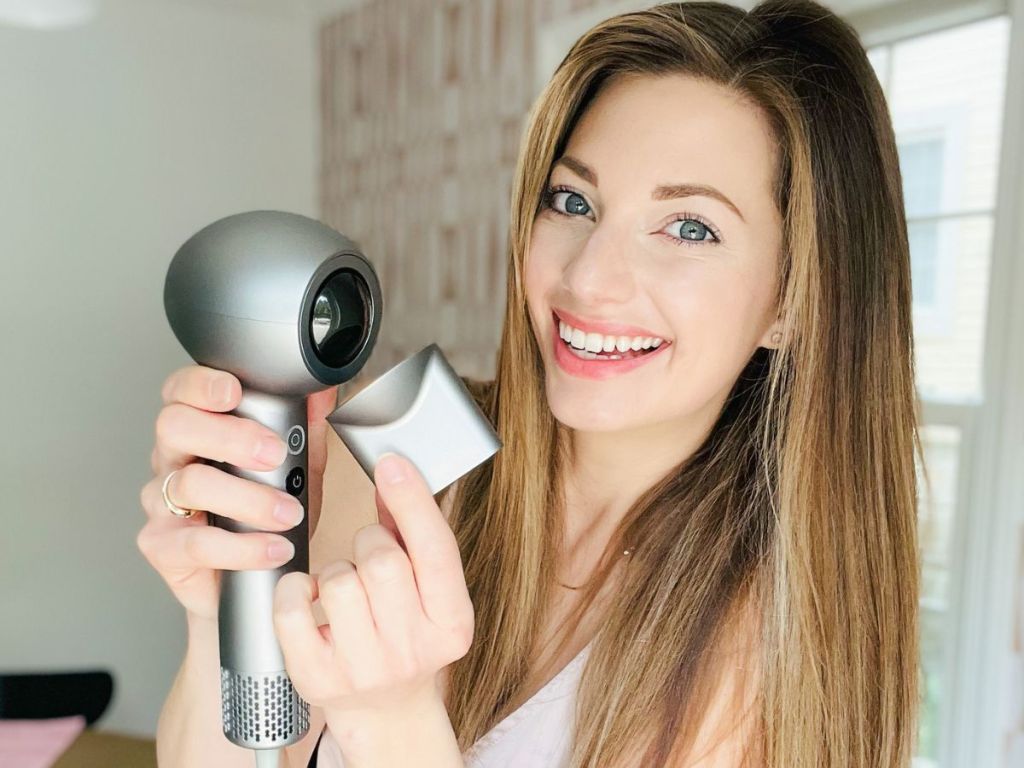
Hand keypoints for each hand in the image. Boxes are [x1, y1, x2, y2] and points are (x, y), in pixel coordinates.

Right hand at [137, 364, 337, 622]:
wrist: (253, 580)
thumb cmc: (264, 513)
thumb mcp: (296, 464)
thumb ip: (306, 425)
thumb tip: (323, 389)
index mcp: (198, 428)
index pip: (181, 391)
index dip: (201, 385)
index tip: (234, 391)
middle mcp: (172, 459)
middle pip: (175, 427)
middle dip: (229, 436)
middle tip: (273, 454)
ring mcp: (161, 502)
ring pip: (188, 485)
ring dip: (248, 498)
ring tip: (289, 512)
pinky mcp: (162, 546)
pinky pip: (195, 542)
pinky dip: (243, 547)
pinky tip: (275, 547)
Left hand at [271, 451, 474, 729]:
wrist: (388, 710)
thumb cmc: (408, 635)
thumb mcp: (428, 589)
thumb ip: (412, 533)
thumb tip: (393, 474)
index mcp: (452, 623)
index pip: (435, 550)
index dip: (412, 500)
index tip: (391, 463)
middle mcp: (413, 650)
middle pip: (381, 559)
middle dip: (369, 543)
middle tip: (369, 560)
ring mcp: (364, 669)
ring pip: (336, 579)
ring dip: (335, 570)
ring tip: (346, 590)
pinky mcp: (317, 678)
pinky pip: (292, 607)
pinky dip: (295, 589)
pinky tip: (311, 598)